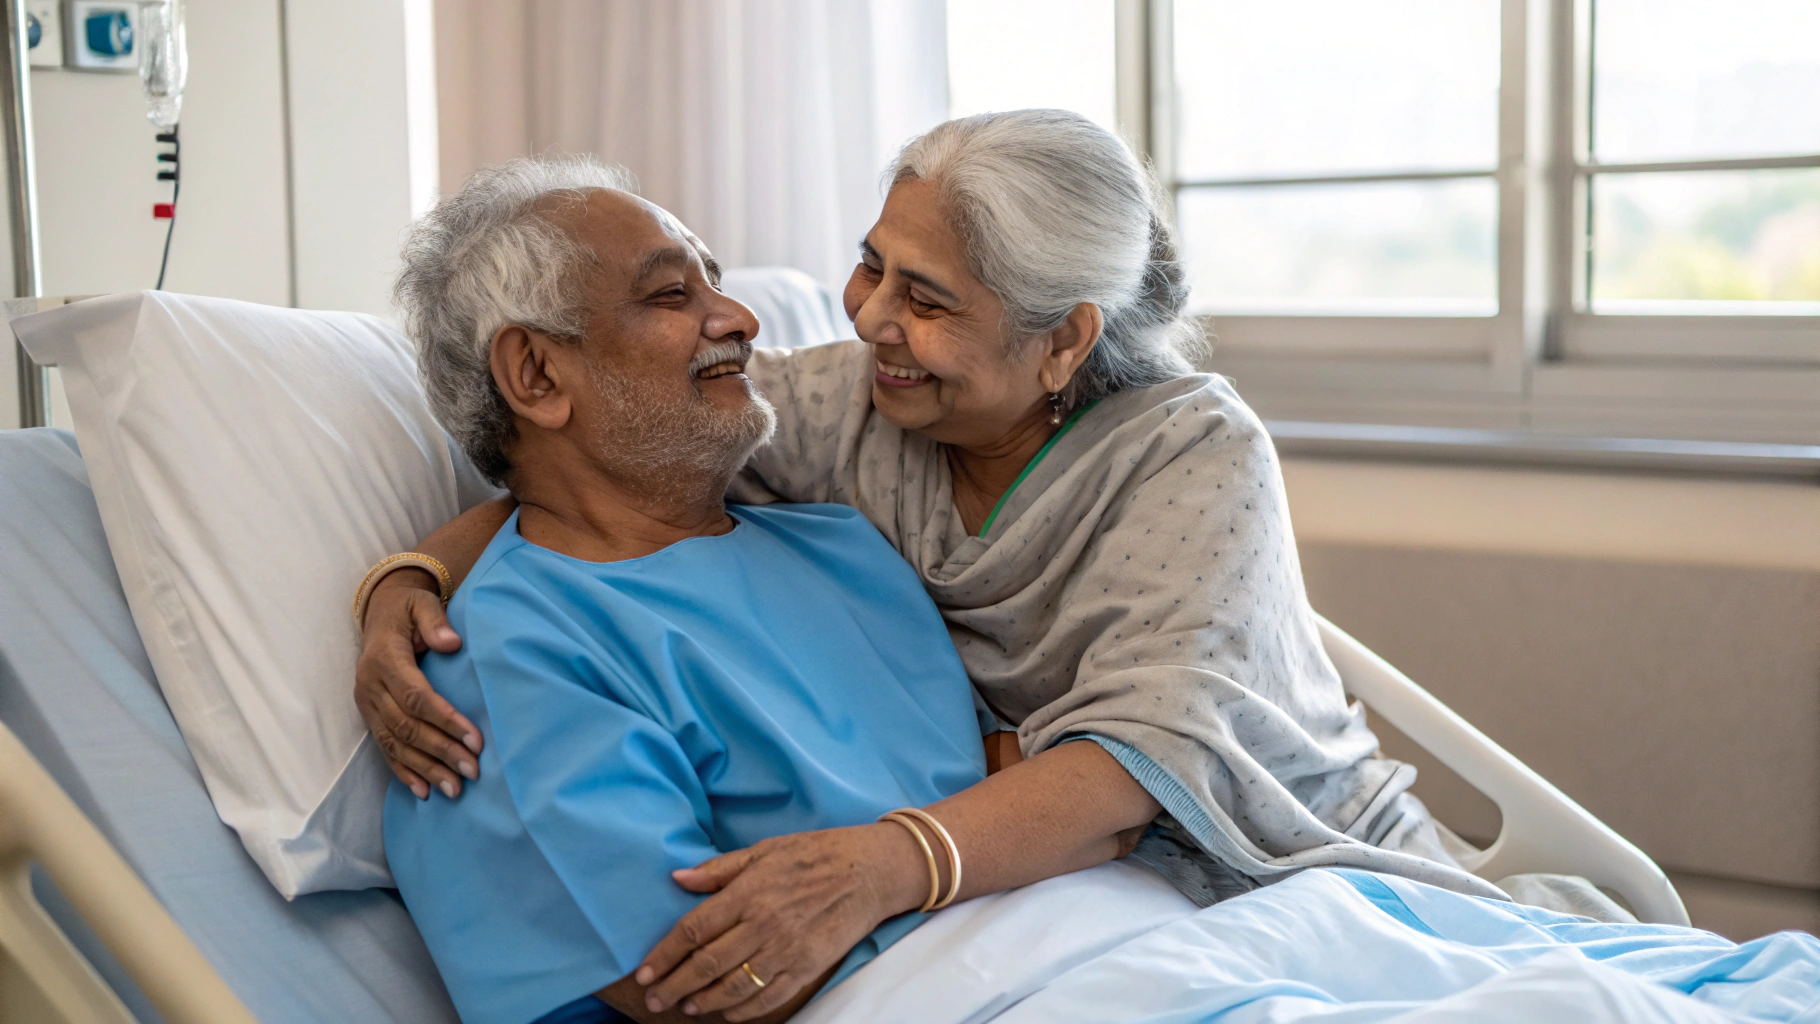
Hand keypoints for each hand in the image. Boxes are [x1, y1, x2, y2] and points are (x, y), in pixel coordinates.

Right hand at [353, 569, 481, 798]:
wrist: (380, 612)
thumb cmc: (408, 609)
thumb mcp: (421, 603)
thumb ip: (435, 622)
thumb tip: (452, 643)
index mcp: (385, 660)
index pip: (416, 697)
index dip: (446, 720)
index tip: (476, 741)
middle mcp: (370, 686)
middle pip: (407, 727)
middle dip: (441, 751)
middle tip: (472, 772)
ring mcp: (367, 704)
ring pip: (395, 744)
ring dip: (426, 769)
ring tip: (455, 790)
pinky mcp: (369, 716)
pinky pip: (384, 749)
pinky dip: (404, 771)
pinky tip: (424, 791)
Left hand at [635, 823, 927, 1021]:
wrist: (870, 871)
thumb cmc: (816, 854)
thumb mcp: (765, 849)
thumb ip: (720, 869)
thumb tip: (678, 878)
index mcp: (748, 892)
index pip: (693, 930)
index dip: (664, 954)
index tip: (644, 971)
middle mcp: (763, 924)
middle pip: (706, 964)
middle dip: (675, 986)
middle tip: (654, 999)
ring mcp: (786, 949)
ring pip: (733, 986)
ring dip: (704, 1002)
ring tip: (686, 1008)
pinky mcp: (808, 966)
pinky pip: (768, 997)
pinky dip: (743, 1010)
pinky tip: (727, 1013)